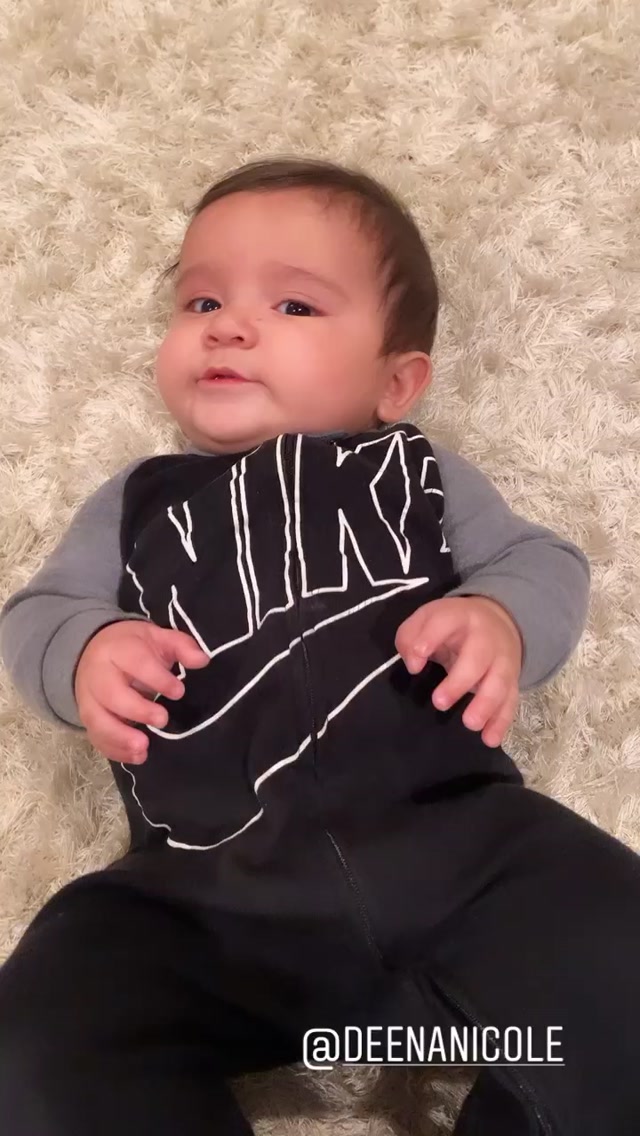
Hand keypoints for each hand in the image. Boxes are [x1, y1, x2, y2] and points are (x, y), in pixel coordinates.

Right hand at [74, 620, 208, 763]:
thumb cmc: (133, 647)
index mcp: (117, 649)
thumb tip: (202, 660)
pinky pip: (95, 736)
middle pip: (111, 694)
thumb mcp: (157, 638)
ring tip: (143, 749)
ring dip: (119, 737)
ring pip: (96, 719)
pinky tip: (136, 757)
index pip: (135, 662)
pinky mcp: (86, 717)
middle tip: (163, 720)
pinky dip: (113, 750)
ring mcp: (88, 697)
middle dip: (137, 710)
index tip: (179, 692)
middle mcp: (98, 674)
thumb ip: (181, 646)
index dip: (157, 678)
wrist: (94, 650)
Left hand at [395, 595, 522, 746]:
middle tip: (439, 703)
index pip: (445, 622)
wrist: (498, 620)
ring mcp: (502, 660)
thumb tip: (413, 664)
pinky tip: (490, 738)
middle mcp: (485, 638)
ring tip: (470, 724)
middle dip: (459, 682)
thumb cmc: (452, 625)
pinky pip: (510, 701)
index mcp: (460, 616)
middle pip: (477, 658)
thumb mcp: (427, 619)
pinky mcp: (512, 680)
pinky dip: (502, 721)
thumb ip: (410, 637)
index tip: (416, 662)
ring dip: (486, 704)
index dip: (429, 639)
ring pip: (499, 682)